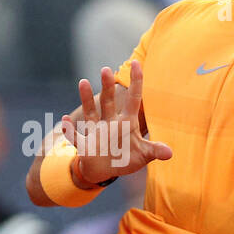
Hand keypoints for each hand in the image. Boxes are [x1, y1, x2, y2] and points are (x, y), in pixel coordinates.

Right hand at [62, 61, 170, 186]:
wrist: (105, 170)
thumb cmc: (125, 159)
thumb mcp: (142, 155)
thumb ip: (154, 151)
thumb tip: (169, 153)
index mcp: (127, 122)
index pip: (133, 98)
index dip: (136, 81)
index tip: (136, 63)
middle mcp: (110, 122)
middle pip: (108, 101)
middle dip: (107, 86)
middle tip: (106, 69)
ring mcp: (96, 132)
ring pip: (90, 112)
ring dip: (86, 98)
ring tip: (83, 82)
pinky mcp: (85, 144)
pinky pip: (75, 136)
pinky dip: (69, 130)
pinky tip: (64, 120)